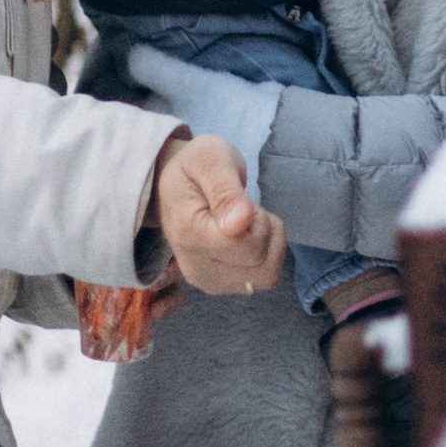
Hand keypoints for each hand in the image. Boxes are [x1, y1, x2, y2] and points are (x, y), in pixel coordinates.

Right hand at [153, 129, 290, 295]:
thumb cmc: (194, 167)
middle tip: (245, 208)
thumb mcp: (209, 160)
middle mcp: (195, 267)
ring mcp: (207, 281)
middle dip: (267, 231)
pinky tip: (246, 237)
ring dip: (270, 244)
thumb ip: (225, 190)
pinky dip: (265, 255)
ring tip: (247, 222)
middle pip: (262, 265)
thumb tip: (240, 223)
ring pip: (267, 275)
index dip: (258, 221)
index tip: (241, 200)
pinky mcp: (219, 286)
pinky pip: (262, 279)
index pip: (250, 246)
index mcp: (190, 234)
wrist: (175, 186)